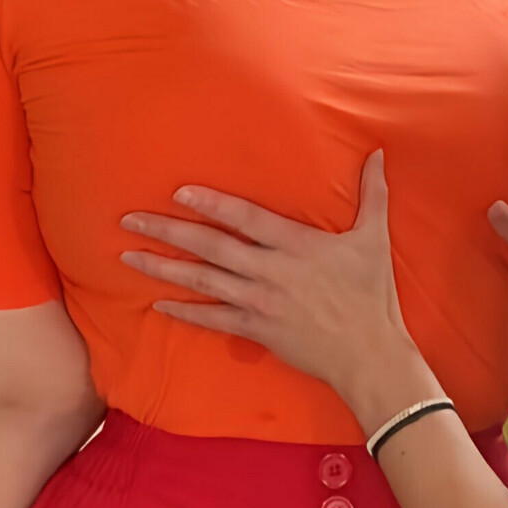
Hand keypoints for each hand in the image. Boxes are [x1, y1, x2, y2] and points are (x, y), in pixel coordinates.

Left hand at [118, 151, 418, 412]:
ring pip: (203, 282)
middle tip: (129, 220)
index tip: (179, 193)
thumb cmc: (372, 295)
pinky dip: (184, 312)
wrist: (368, 354)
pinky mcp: (256, 329)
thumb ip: (372, 194)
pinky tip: (158, 304)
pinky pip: (213, 319)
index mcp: (296, 245)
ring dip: (163, 268)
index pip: (246, 218)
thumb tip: (379, 153)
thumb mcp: (375, 239)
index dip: (212, 204)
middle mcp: (270, 271)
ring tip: (129, 257)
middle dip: (167, 231)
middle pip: (211, 247)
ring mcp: (260, 302)